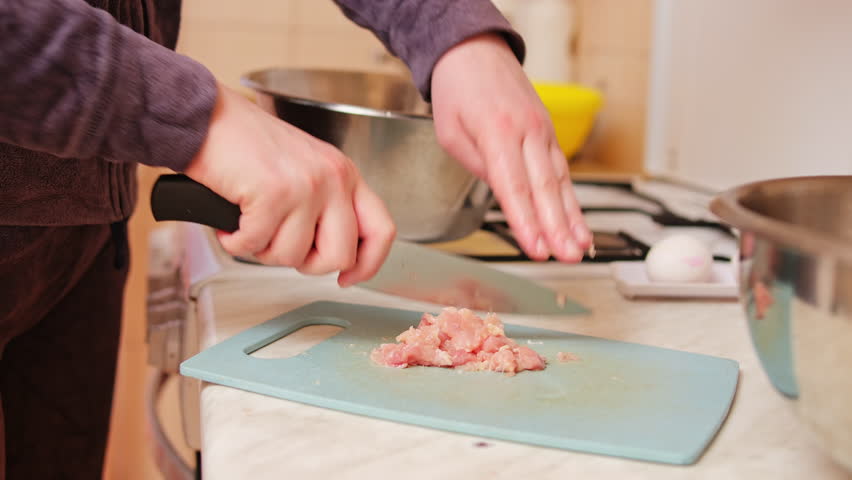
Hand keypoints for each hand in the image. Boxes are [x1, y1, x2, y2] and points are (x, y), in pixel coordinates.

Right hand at [184, 83, 395, 285]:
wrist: (208, 118)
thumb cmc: (248, 145)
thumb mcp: (307, 170)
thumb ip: (328, 207)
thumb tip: (335, 258)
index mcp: (346, 175)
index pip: (382, 231)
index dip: (368, 264)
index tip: (348, 277)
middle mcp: (333, 179)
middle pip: (340, 256)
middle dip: (306, 263)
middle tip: (281, 245)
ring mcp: (306, 186)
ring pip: (294, 256)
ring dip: (263, 250)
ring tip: (250, 223)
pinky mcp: (274, 194)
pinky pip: (256, 245)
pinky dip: (236, 241)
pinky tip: (232, 221)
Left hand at [431, 34, 591, 261]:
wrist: (474, 50)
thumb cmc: (458, 90)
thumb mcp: (452, 133)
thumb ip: (478, 166)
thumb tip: (502, 194)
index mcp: (497, 132)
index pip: (514, 187)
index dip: (526, 221)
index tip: (535, 248)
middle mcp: (526, 131)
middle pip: (544, 187)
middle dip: (556, 227)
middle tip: (566, 256)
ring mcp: (542, 131)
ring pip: (560, 181)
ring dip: (571, 219)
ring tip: (579, 248)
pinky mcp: (548, 133)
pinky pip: (562, 171)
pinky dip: (572, 201)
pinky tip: (579, 224)